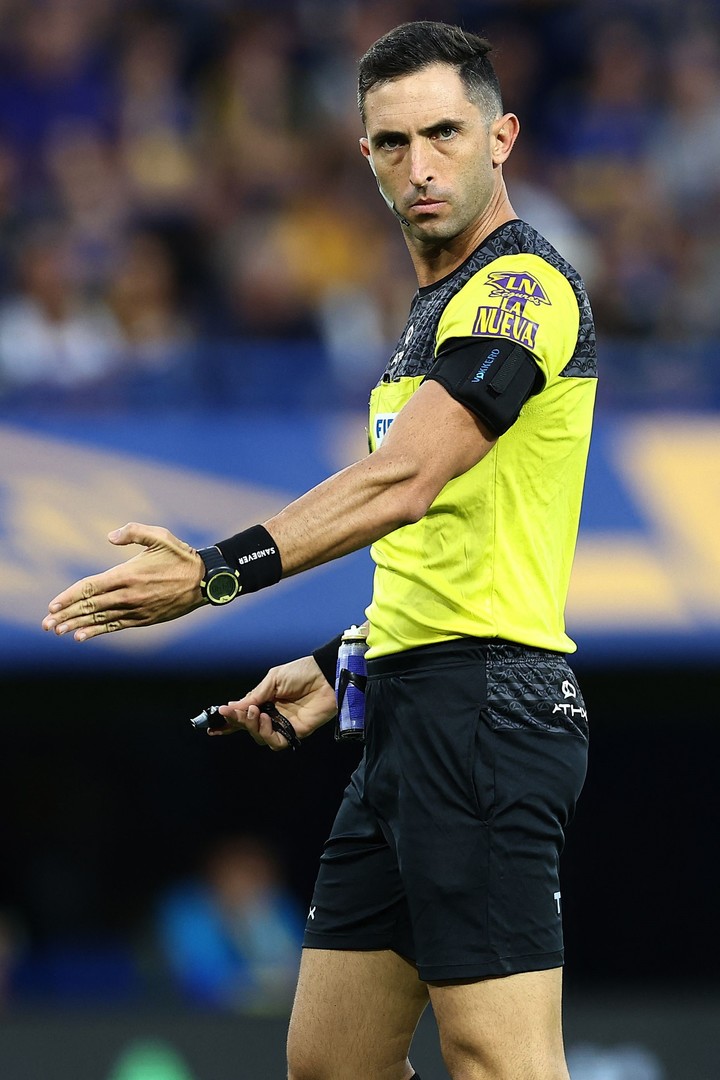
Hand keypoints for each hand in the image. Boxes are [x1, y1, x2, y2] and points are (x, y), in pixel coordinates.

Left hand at [42, 523, 204, 640]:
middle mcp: (128, 595)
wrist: (205, 581)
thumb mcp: (159, 536)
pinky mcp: (143, 619)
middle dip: (65, 615)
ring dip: (76, 625)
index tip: (52, 605)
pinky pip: (115, 627)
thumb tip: (110, 536)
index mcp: (127, 575)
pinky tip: (81, 636)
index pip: (90, 588)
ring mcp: (136, 610)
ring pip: (99, 620)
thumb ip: (133, 531)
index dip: (69, 597)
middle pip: (90, 607)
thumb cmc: (180, 556)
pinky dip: (97, 631)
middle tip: (45, 624)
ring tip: (56, 631)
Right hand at [216, 656, 337, 749]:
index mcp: (265, 701)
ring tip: (255, 713)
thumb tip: (231, 707)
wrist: (325, 676)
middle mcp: (273, 715)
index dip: (228, 722)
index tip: (212, 727)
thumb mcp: (273, 679)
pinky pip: (277, 741)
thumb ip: (254, 696)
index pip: (243, 715)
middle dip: (238, 721)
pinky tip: (267, 720)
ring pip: (260, 737)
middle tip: (235, 712)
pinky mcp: (296, 732)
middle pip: (248, 728)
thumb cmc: (301, 673)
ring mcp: (284, 724)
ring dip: (252, 727)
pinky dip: (268, 734)